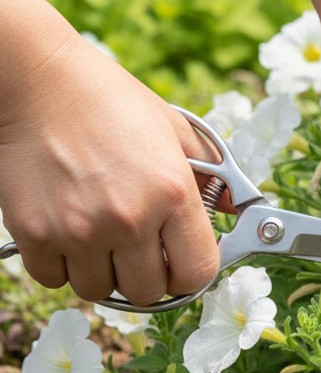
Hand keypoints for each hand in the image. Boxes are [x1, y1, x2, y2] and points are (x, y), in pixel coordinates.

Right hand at [0, 23, 218, 304]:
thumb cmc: (110, 101)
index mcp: (172, 193)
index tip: (182, 263)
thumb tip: (235, 208)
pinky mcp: (34, 233)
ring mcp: (79, 230)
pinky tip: (68, 233)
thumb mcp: (175, 129)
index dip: (192, 274)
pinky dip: (61, 266)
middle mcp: (129, 218)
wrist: (38, 79)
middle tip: (139, 251)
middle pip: (148, 293)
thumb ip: (211, 174)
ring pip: (99, 291)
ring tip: (101, 238)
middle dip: (148, 277)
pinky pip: (54, 279)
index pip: (197, 275)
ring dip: (103, 273)